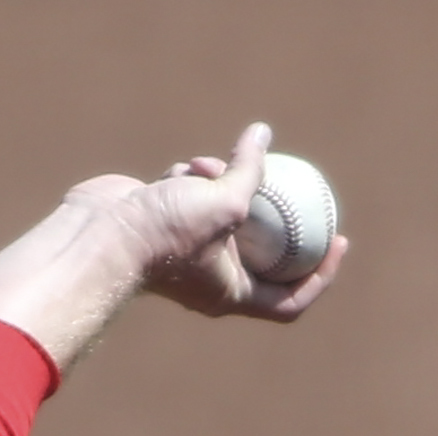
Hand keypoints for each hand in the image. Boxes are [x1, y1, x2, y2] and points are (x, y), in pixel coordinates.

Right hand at [101, 123, 347, 321]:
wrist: (98, 234)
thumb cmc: (162, 234)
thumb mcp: (221, 202)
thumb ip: (249, 172)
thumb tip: (263, 134)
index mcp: (233, 294)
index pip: (291, 299)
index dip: (322, 274)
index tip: (339, 240)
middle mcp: (213, 279)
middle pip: (262, 248)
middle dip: (271, 212)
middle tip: (295, 185)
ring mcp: (188, 251)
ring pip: (224, 212)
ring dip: (222, 182)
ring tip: (206, 165)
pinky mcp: (165, 224)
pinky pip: (193, 198)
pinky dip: (191, 179)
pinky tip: (182, 168)